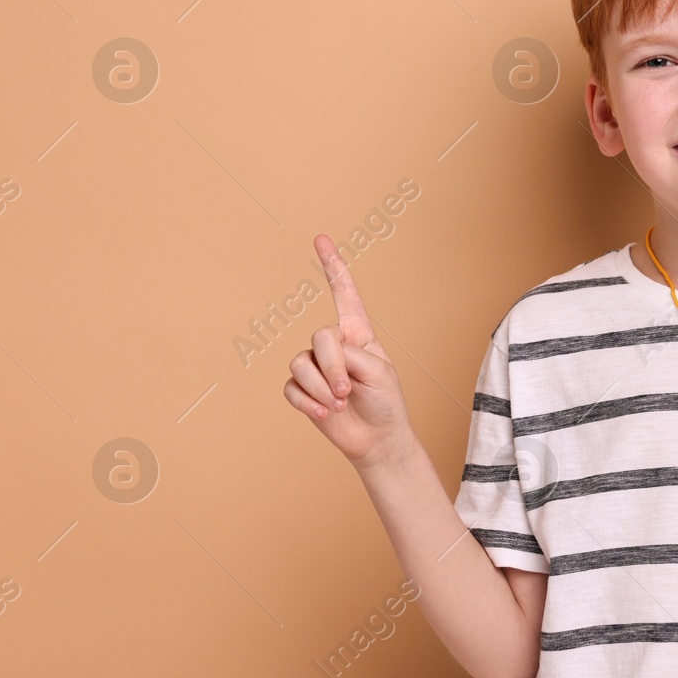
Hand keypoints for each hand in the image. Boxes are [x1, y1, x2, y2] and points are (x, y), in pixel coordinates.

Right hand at [281, 234, 413, 466]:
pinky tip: (324, 414)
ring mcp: (315, 366)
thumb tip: (318, 356)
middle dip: (332, 367)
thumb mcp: (379, 372)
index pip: (344, 294)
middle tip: (346, 391)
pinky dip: (308, 404)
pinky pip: (291, 388)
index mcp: (358, 334)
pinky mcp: (301, 390)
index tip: (320, 239)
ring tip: (339, 404)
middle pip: (320, 336)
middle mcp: (334, 345)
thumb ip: (350, 356)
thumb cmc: (385, 401)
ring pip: (301, 363)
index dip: (333, 266)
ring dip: (321, 388)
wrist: (377, 438)